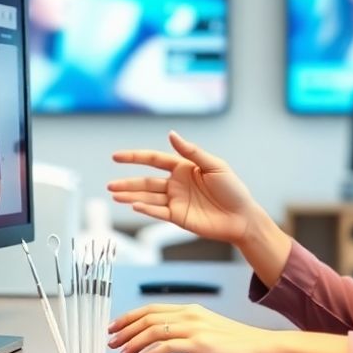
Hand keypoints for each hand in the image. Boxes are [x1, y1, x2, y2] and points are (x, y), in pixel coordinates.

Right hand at [108, 131, 262, 245]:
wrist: (242, 217)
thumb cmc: (233, 189)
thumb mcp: (214, 165)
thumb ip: (192, 152)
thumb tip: (171, 134)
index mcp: (184, 168)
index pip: (154, 160)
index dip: (135, 157)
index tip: (116, 156)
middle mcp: (176, 184)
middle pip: (146, 182)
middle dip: (127, 183)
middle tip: (110, 184)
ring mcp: (176, 201)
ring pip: (148, 198)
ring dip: (131, 196)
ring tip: (114, 195)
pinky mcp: (178, 217)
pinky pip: (158, 212)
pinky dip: (146, 209)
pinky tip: (133, 206)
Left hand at [108, 303, 279, 352]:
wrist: (263, 347)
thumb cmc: (238, 343)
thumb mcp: (208, 330)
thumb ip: (187, 330)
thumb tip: (163, 339)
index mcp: (191, 309)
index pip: (151, 308)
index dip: (129, 317)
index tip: (114, 327)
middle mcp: (190, 314)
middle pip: (147, 317)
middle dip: (124, 330)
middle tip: (110, 341)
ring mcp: (195, 328)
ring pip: (153, 330)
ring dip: (133, 342)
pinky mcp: (200, 344)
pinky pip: (167, 346)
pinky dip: (150, 352)